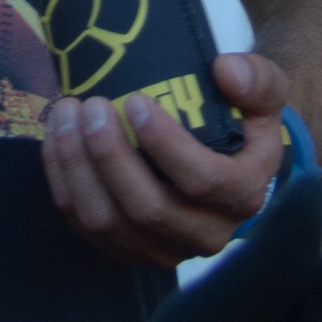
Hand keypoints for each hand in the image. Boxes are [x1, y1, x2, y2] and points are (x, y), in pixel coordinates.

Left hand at [44, 51, 294, 262]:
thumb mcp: (265, 95)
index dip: (164, 144)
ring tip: (66, 115)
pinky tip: (56, 139)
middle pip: (147, 208)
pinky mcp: (125, 250)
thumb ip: (257, 80)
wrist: (225, 164)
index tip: (135, 101)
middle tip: (90, 106)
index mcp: (242, 197)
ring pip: (107, 222)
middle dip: (109, 155)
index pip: (201, 180)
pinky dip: (63, 182)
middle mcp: (205, 235)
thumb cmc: (241, 124)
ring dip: (78, 168)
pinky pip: (83, 224)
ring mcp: (162, 250)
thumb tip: (226, 71)